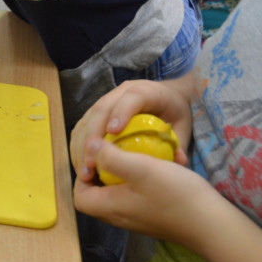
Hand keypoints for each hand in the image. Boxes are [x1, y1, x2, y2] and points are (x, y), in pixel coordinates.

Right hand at [70, 78, 191, 182]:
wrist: (167, 97)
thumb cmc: (175, 113)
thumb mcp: (182, 127)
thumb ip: (179, 143)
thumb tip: (178, 161)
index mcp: (147, 91)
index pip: (133, 97)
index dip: (121, 112)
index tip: (112, 132)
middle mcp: (122, 92)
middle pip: (102, 108)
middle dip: (94, 135)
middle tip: (92, 163)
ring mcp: (107, 100)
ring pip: (88, 117)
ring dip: (82, 144)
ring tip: (84, 170)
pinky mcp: (97, 111)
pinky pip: (83, 125)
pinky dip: (79, 144)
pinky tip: (81, 164)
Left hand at [74, 139, 221, 244]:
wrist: (215, 224)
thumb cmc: (176, 195)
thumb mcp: (141, 169)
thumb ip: (110, 157)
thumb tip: (87, 144)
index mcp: (110, 208)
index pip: (80, 196)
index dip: (82, 175)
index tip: (95, 155)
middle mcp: (121, 217)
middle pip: (97, 194)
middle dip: (100, 171)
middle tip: (112, 150)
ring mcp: (138, 218)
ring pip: (117, 193)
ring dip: (121, 173)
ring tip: (133, 154)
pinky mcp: (153, 216)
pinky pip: (135, 196)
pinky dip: (137, 180)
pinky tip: (153, 165)